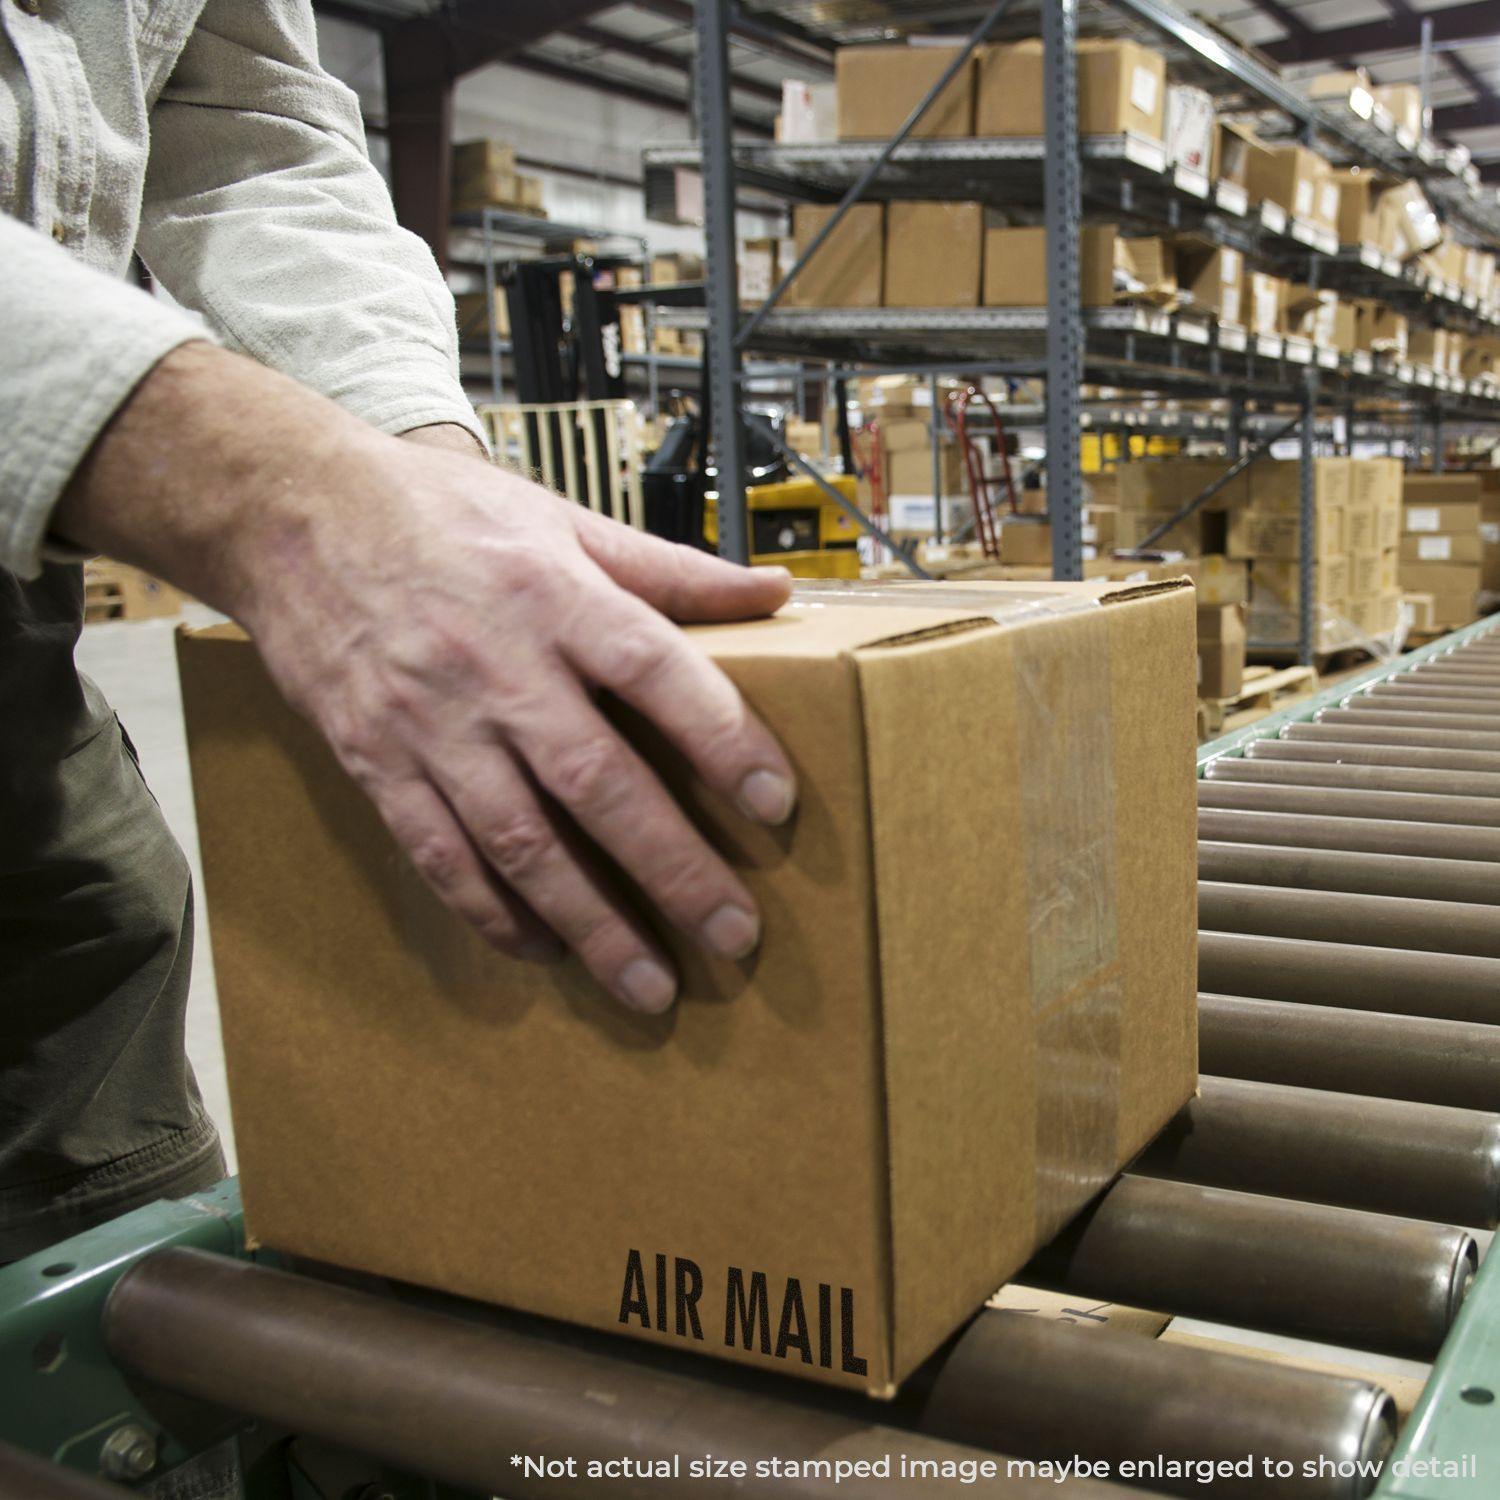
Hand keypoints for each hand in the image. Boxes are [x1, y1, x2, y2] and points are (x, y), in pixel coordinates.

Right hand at [54, 343, 796, 1011]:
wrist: (292, 516)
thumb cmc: (439, 513)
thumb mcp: (561, 519)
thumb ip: (669, 568)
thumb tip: (776, 592)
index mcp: (553, 595)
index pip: (654, 671)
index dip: (721, 736)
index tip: (776, 803)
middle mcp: (494, 665)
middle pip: (595, 781)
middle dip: (671, 867)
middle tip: (734, 934)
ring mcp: (429, 723)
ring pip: (519, 841)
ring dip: (590, 920)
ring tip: (649, 983)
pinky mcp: (375, 762)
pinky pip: (439, 854)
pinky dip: (493, 911)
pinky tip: (546, 950)